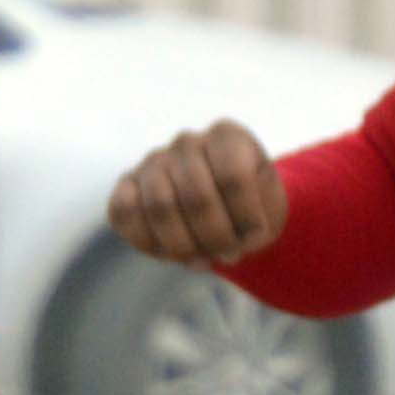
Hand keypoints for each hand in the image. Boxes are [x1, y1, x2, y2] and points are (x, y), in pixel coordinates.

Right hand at [107, 121, 286, 268]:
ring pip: (160, 207)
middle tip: (227, 255)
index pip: (234, 177)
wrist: (224, 204)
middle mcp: (187, 142)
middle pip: (197, 197)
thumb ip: (257, 227)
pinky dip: (147, 242)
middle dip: (216, 238)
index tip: (255, 238)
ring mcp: (153, 160)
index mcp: (227, 136)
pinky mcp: (127, 184)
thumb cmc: (251, 205)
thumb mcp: (270, 209)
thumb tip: (230, 248)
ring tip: (201, 258)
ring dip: (184, 246)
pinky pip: (124, 212)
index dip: (246, 218)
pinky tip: (170, 253)